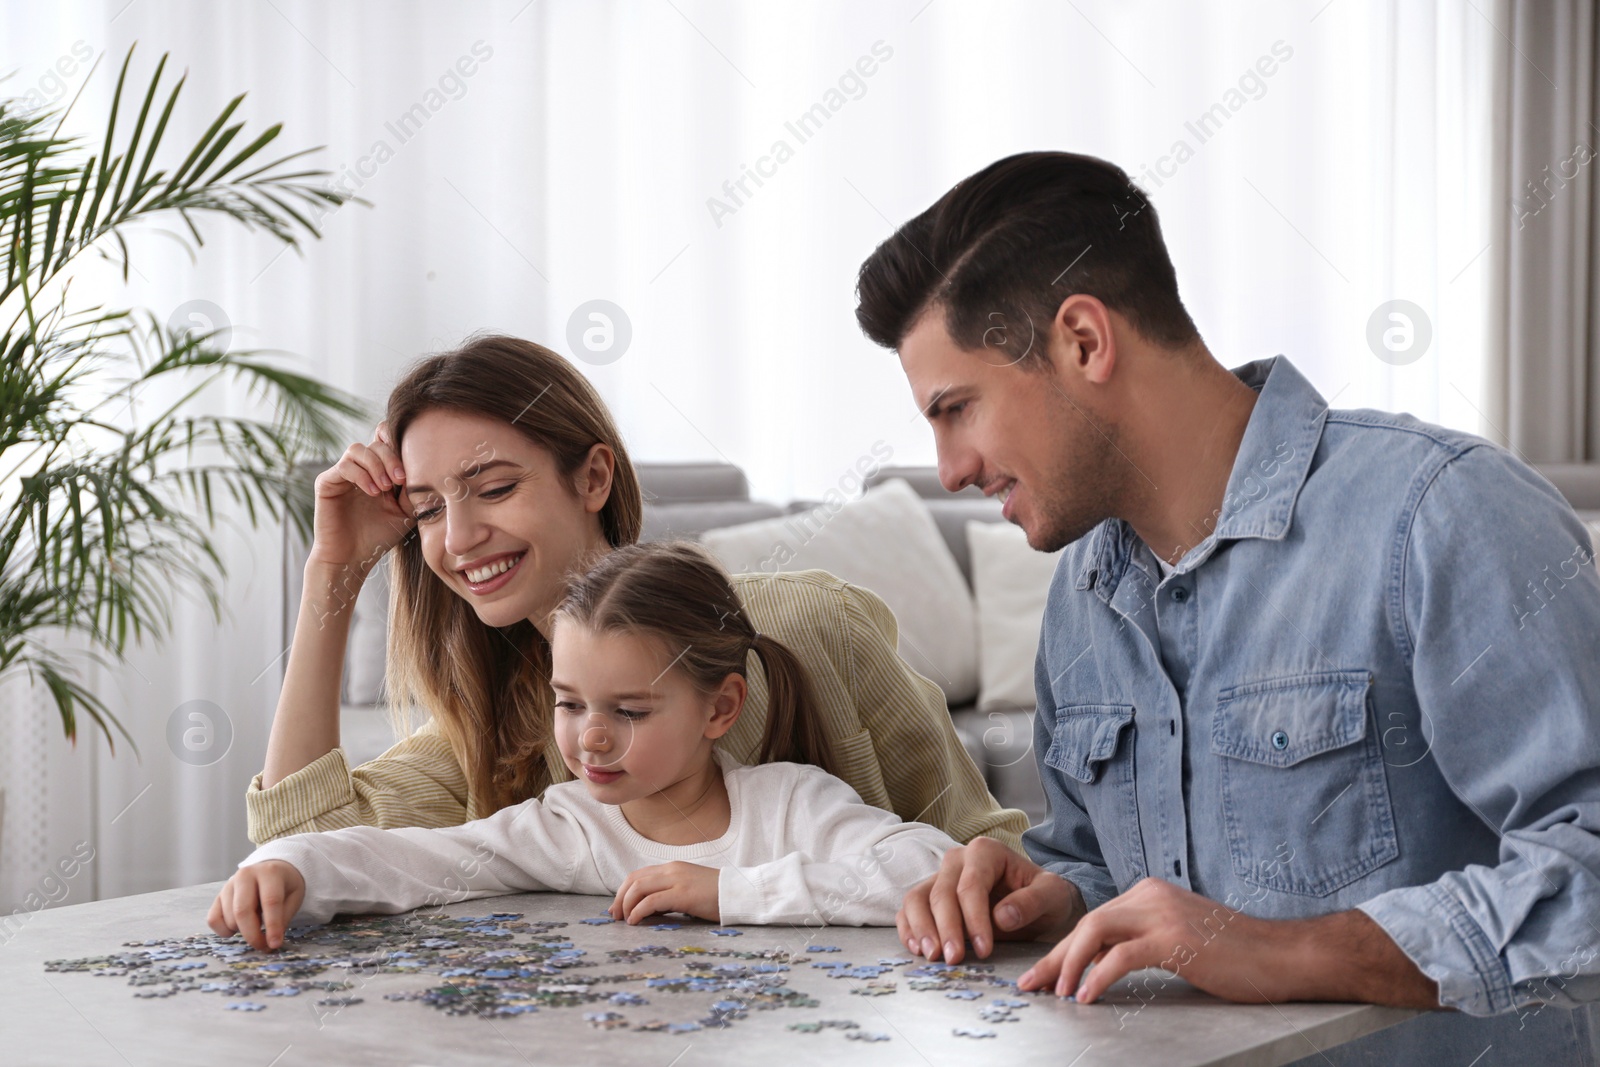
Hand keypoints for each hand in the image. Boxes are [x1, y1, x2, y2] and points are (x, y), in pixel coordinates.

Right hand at [207, 861, 305, 951]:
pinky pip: (213, 919)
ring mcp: (228, 885)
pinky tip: (239, 928)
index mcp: (269, 872)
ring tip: (256, 927)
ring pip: (229, 918)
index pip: (270, 901)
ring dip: (242, 932)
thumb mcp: (293, 897)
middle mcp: (245, 875)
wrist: (270, 870)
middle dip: (253, 935)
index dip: (272, 926)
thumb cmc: (284, 886)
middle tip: (264, 947)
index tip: (275, 944)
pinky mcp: (217, 896)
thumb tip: (270, 942)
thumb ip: (283, 918)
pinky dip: (224, 931)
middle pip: (243, 911)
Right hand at [306, 422, 415, 573]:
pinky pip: (344, 466)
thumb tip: (426, 466)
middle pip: (376, 442)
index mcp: (379, 469)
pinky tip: (373, 493)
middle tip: (400, 481)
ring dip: (376, 466)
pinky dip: (362, 476)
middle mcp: (360, 467)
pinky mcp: (327, 482)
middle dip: (392, 458)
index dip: (400, 443)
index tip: (414, 466)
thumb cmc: (379, 536)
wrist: (352, 558)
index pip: (387, 439)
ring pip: (358, 449)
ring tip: (385, 488)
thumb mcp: (405, 510)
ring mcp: (342, 473)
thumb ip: (413, 488)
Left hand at [609, 862, 720, 924]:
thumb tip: (649, 909)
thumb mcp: (689, 888)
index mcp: (673, 868)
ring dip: (626, 905)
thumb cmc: (717, 895)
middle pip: (633, 879)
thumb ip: (670, 893)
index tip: (617, 908)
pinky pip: (651, 902)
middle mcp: (672, 870)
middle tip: (615, 916)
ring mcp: (677, 881)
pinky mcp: (682, 895)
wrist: (740, 893)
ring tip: (626, 921)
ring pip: (638, 888)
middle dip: (619, 898)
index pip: (638, 875)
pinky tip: (636, 922)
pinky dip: (638, 912)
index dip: (623, 891)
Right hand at [896, 836, 1082, 963]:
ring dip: (921, 929)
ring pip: (917, 899)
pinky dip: (909, 929)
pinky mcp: (929, 896)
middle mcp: (956, 860)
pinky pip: (909, 910)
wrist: (1037, 900)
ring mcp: (939, 877)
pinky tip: (918, 950)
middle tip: (954, 959)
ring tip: (933, 957)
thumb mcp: (1052, 895)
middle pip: (941, 893)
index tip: (984, 950)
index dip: (974, 919)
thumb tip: (1002, 917)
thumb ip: (1032, 902)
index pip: (971, 886)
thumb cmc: (1044, 895)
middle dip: (946, 928)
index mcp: (985, 852)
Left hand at [1018, 877, 1440, 1008]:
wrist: (1284, 956)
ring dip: (1068, 965)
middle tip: (1032, 985)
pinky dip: (1097, 977)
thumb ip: (1142, 944)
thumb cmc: (1236, 955)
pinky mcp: (1173, 938)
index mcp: (1149, 894)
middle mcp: (1150, 895)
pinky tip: (1087, 997)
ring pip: (1094, 933)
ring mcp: (1161, 913)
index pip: (1094, 921)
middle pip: (1085, 924)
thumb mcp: (1179, 941)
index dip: (1063, 949)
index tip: (1042, 974)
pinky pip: (1120, 956)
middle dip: (1054, 957)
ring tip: (1057, 994)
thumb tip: (1102, 967)